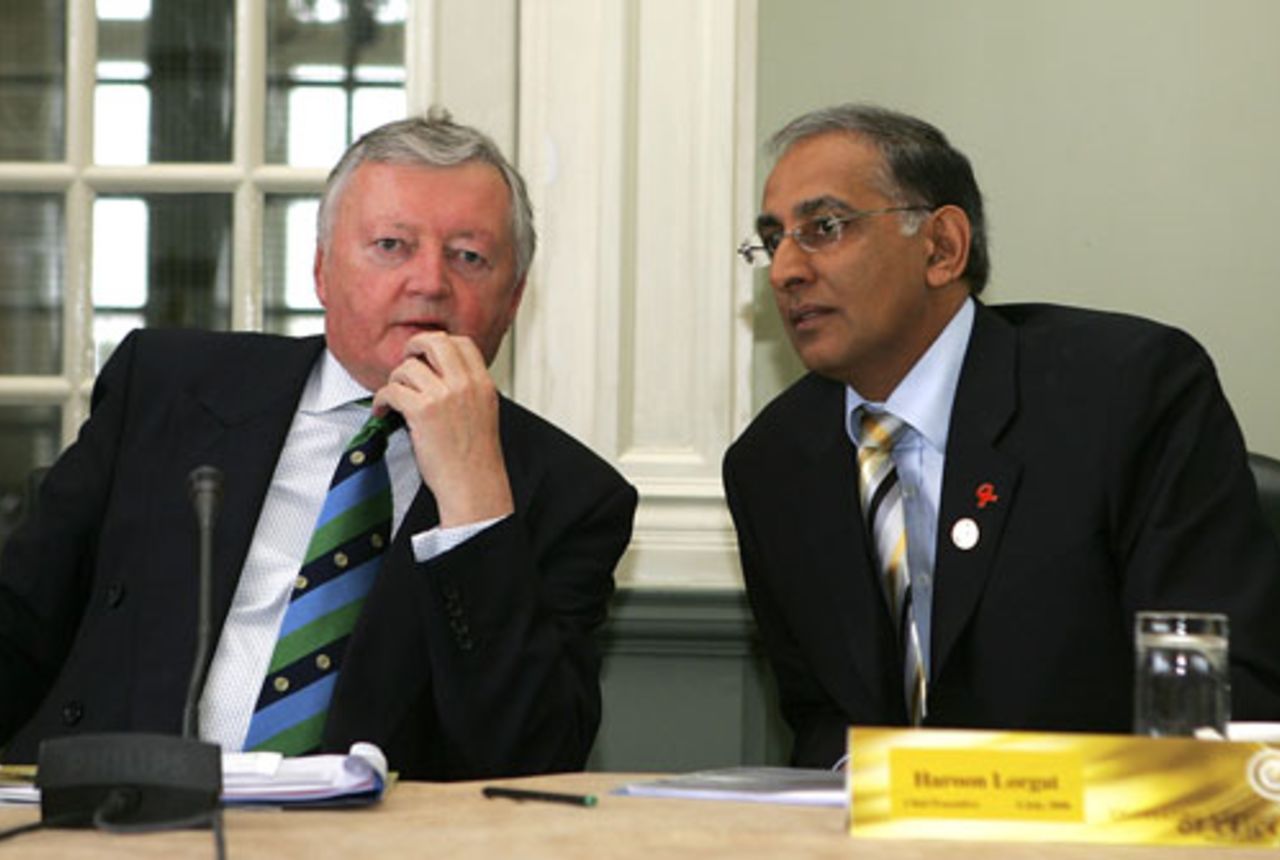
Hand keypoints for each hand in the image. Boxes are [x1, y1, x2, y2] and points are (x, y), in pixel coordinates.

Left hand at [373, 331, 513, 526]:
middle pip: (435, 342)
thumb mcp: (483, 412)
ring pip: (408, 367)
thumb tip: (440, 373)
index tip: (428, 354)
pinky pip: (392, 390)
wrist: (474, 485)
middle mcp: (465, 385)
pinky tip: (384, 410)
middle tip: (406, 361)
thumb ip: (468, 389)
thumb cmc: (476, 458)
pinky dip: (382, 399)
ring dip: (395, 380)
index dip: (440, 342)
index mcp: (482, 384)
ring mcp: (444, 396)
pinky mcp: (423, 412)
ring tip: (395, 397)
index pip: (462, 343)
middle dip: (414, 347)